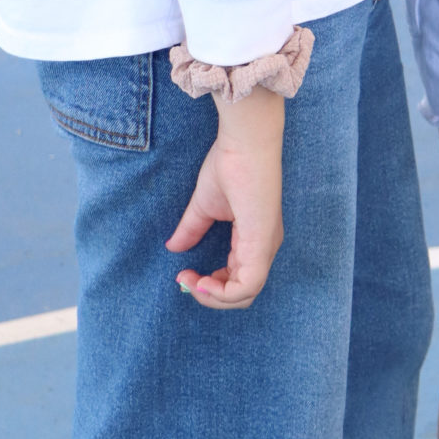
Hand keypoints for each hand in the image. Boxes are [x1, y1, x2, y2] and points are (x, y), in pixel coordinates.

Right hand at [165, 87, 284, 306]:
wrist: (245, 142)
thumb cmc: (232, 165)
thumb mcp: (205, 205)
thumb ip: (192, 228)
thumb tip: (173, 247)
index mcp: (255, 239)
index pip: (238, 279)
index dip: (211, 285)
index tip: (184, 274)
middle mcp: (264, 247)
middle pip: (243, 293)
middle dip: (209, 295)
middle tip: (184, 281)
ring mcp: (265, 246)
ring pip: (245, 294)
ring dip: (212, 296)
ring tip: (190, 282)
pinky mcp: (261, 243)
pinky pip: (248, 285)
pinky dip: (223, 292)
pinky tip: (201, 282)